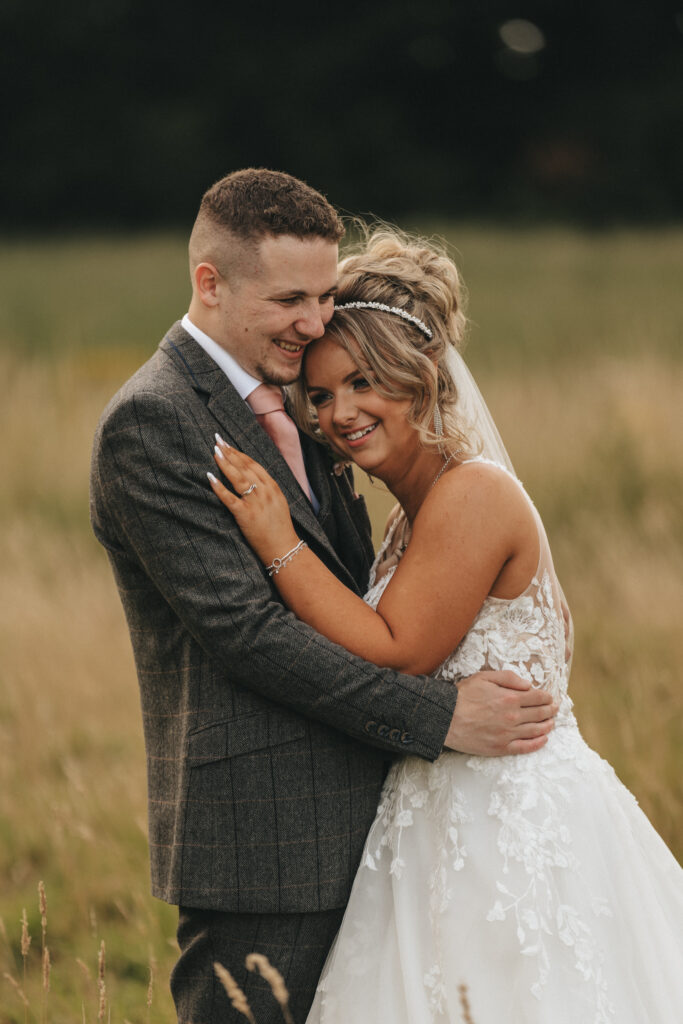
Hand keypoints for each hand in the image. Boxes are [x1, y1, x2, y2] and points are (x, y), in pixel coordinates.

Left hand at [208, 436, 298, 565]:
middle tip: (217, 440)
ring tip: (215, 451)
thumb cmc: (279, 528)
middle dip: (230, 452)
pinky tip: (210, 477)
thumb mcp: (278, 503)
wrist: (284, 548)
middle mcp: (265, 491)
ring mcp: (256, 502)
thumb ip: (266, 489)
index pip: (254, 464)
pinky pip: (230, 498)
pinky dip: (219, 486)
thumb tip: (252, 478)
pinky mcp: (246, 515)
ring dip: (225, 463)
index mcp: (273, 487)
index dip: (239, 453)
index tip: (228, 444)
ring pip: (238, 477)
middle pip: (245, 467)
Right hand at [444, 670, 557, 755]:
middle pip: (540, 714)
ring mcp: (508, 734)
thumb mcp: (484, 677)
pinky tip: (543, 739)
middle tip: (555, 709)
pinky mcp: (501, 747)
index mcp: (510, 698)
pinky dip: (537, 743)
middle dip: (550, 710)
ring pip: (536, 731)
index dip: (547, 697)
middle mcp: (513, 717)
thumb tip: (528, 685)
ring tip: (552, 723)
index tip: (550, 697)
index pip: (537, 697)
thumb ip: (508, 678)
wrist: (446, 718)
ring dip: (547, 726)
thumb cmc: (463, 696)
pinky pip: (525, 747)